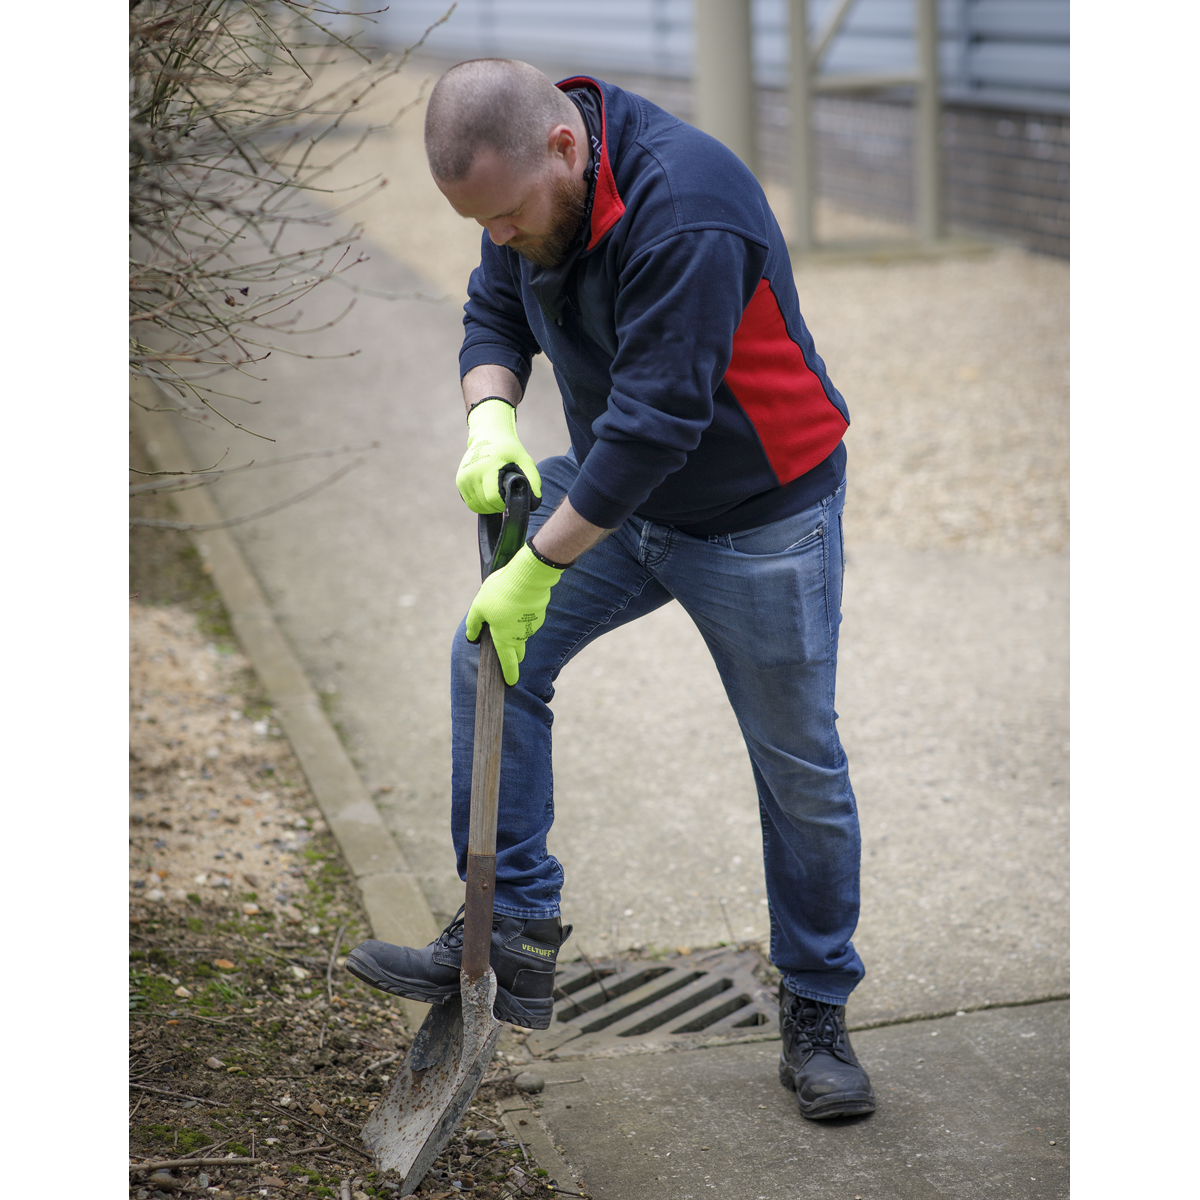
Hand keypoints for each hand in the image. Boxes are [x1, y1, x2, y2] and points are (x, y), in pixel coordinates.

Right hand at [455, 399, 542, 513]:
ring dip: (488, 507)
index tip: (510, 498)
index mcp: (487, 467)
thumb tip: (536, 501)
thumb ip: (533, 479)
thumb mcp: (525, 459)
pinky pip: (469, 502)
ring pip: (475, 506)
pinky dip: (479, 504)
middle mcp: (471, 473)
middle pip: (484, 504)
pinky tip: (489, 496)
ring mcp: (463, 478)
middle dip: (497, 507)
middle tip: (506, 499)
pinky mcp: (459, 481)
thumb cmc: (509, 448)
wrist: (489, 434)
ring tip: (498, 498)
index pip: (493, 498)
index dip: (503, 504)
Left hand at [465, 543, 564, 684]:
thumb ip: (474, 624)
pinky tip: (517, 598)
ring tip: (506, 607)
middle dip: (514, 654)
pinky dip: (523, 612)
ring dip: (515, 625)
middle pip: (518, 650)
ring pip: (523, 630)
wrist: (528, 576)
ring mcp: (533, 624)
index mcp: (504, 638)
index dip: (509, 675)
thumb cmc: (500, 593)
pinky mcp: (540, 611)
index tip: (511, 683)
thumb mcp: (478, 607)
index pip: (508, 663)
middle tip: (508, 650)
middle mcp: (521, 635)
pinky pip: (529, 616)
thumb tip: (471, 637)